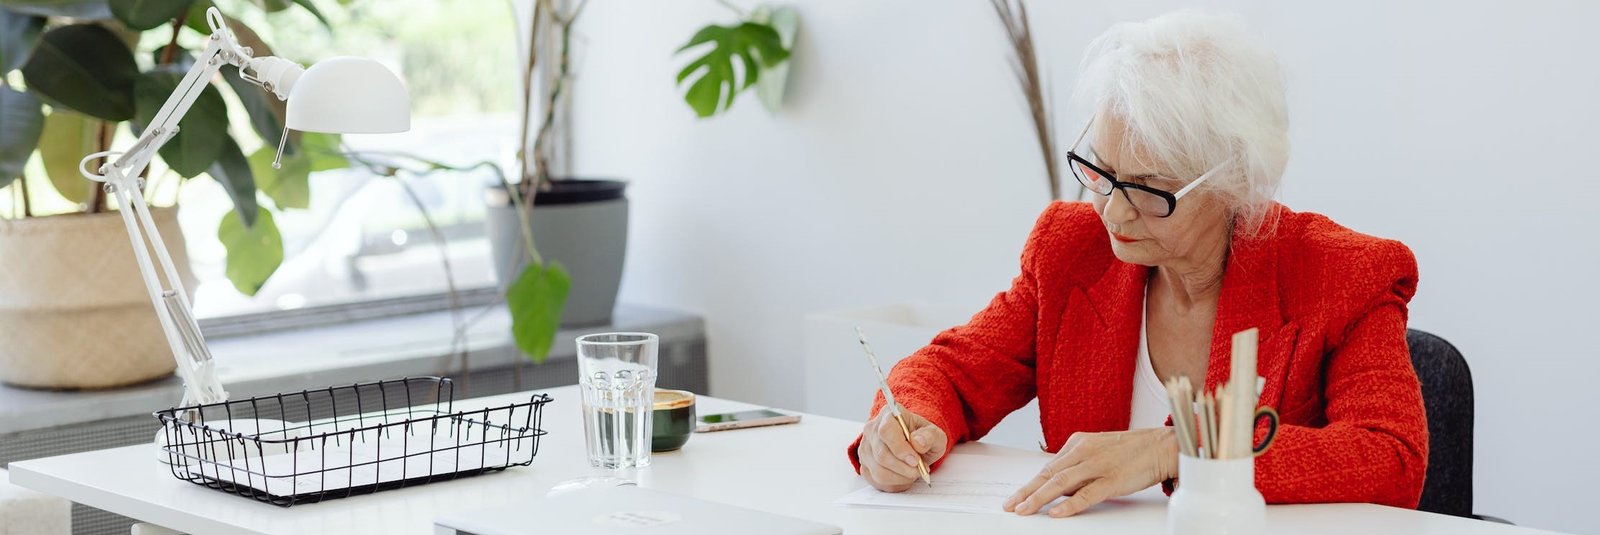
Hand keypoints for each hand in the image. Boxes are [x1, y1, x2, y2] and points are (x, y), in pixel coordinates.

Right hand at [856, 409, 946, 492]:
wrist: (914, 444)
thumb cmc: (922, 437)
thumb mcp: (934, 434)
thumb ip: (930, 436)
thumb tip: (918, 442)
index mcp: (888, 415)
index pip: (886, 431)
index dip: (900, 449)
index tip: (915, 460)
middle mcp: (872, 430)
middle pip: (881, 455)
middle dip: (904, 468)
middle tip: (919, 469)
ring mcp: (865, 448)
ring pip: (878, 471)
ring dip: (900, 477)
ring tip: (913, 473)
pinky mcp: (865, 465)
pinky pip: (876, 481)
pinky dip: (894, 484)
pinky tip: (904, 477)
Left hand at [1003, 428, 1178, 516]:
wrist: (1162, 446)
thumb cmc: (1131, 450)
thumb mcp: (1098, 450)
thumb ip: (1077, 465)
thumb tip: (1058, 487)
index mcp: (1079, 442)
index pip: (1048, 466)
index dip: (1030, 483)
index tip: (1015, 497)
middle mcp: (1085, 451)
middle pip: (1049, 474)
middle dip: (1027, 491)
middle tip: (1010, 505)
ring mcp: (1098, 465)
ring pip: (1061, 483)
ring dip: (1040, 498)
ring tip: (1024, 510)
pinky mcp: (1113, 479)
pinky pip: (1087, 494)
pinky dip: (1070, 504)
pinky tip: (1056, 513)